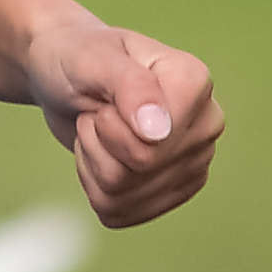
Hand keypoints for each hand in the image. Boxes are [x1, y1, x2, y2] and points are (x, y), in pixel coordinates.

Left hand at [23, 21, 222, 227]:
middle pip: (140, 171)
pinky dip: (95, 189)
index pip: (151, 144)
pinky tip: (101, 157)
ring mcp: (194, 161)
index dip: (109, 127)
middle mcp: (206, 124)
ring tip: (97, 131)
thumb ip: (128, 86)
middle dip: (98, 144)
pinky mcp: (175, 191)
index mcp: (195, 82)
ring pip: (127, 196)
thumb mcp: (91, 58)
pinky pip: (122, 214)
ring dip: (92, 165)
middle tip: (97, 114)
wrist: (66, 77)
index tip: (105, 99)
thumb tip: (157, 132)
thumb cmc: (78, 58)